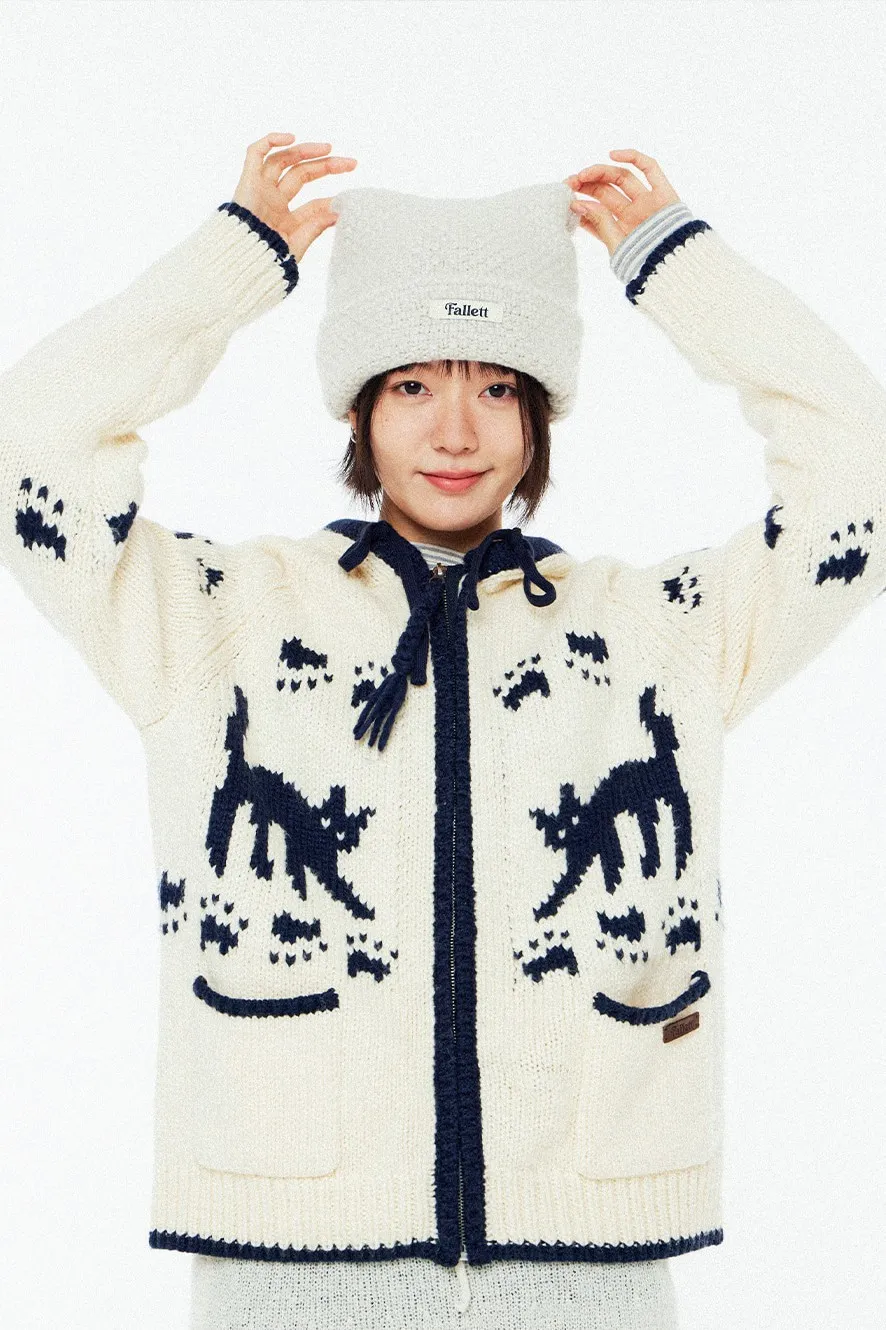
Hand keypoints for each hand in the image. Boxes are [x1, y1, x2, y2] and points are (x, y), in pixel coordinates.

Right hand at [231, 132, 357, 262]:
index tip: (348, 200)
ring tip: (328, 148)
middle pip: (302, 174)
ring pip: (283, 160)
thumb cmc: (267, 262)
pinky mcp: (248, 181)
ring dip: (305, 150)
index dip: (331, 201)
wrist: (240, 262)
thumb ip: (316, 227)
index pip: (314, 203)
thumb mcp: (297, 244)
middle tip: (351, 163)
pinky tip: (290, 137)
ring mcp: (261, 189)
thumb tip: (339, 212)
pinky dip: (270, 141)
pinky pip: (255, 153)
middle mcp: (274, 200)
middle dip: (326, 166)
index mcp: (286, 219)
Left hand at [563, 149, 680, 255]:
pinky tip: (612, 154)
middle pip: (606, 191)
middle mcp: (634, 213)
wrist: (675, 267)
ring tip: (583, 173)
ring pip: (622, 178)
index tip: (564, 195)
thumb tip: (578, 203)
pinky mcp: (664, 193)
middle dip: (587, 184)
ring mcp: (648, 202)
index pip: (596, 211)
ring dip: (601, 172)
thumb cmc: (644, 265)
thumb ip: (600, 224)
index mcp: (621, 229)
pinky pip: (650, 168)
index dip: (580, 201)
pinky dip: (633, 157)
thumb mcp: (617, 245)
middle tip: (570, 182)